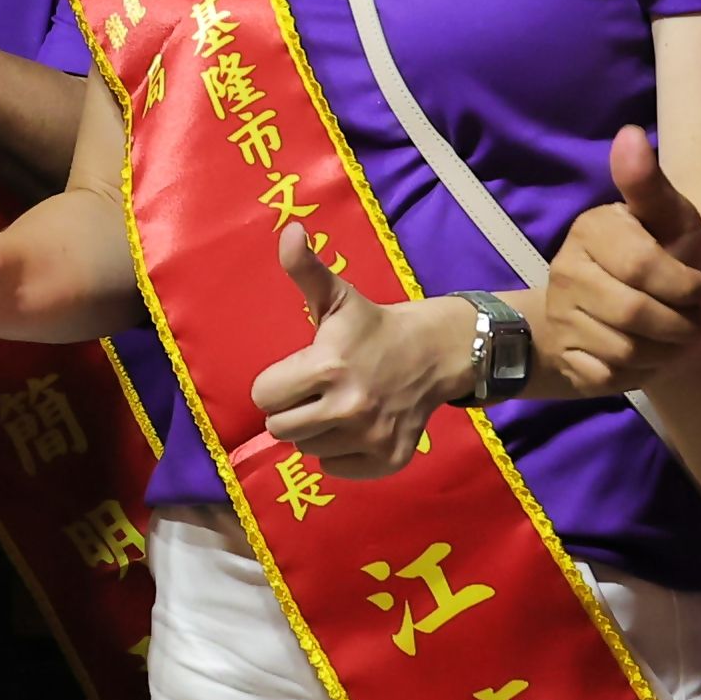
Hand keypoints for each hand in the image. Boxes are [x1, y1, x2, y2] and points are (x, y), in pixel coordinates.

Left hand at [254, 229, 469, 476]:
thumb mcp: (337, 296)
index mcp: (328, 367)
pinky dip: (340, 453)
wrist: (435, 353)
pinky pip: (336, 469)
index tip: (298, 372)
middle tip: (316, 391)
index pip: (265, 396)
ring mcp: (370, 437)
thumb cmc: (373, 326)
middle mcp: (349, 407)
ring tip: (337, 406)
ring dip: (316, 431)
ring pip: (308, 449)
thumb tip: (289, 230)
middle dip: (292, 409)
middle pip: (281, 429)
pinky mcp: (388, 460)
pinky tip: (355, 427)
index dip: (276, 383)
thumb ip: (305, 269)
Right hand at [540, 127, 700, 396]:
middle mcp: (565, 269)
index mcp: (591, 228)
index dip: (683, 286)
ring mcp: (560, 315)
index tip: (700, 290)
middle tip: (690, 323)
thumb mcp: (671, 221)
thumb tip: (630, 134)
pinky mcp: (565, 356)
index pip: (641, 266)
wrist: (642, 314)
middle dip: (677, 326)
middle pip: (633, 314)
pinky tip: (645, 357)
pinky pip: (607, 378)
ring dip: (662, 353)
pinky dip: (638, 374)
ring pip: (622, 351)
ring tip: (671, 339)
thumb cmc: (665, 258)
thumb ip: (651, 185)